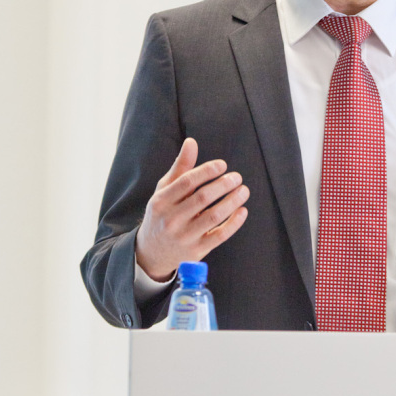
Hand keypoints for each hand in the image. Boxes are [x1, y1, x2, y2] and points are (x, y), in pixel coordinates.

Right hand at [135, 138, 248, 280]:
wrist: (151, 253)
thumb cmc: (162, 214)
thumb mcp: (164, 191)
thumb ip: (180, 168)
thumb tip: (192, 142)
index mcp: (161, 201)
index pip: (187, 182)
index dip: (207, 171)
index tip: (222, 165)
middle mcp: (171, 219)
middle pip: (202, 198)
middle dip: (223, 185)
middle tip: (237, 177)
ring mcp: (184, 237)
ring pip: (214, 216)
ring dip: (232, 201)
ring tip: (244, 190)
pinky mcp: (196, 251)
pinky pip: (219, 236)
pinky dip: (234, 223)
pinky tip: (243, 211)